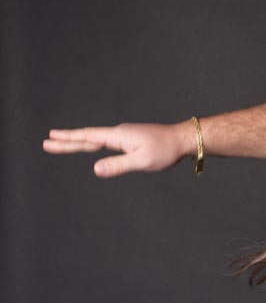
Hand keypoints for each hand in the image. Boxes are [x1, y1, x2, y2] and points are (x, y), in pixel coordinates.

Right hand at [42, 122, 195, 176]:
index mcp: (119, 136)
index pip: (88, 137)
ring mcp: (125, 135)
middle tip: (46, 142)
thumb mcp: (141, 161)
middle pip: (88, 138)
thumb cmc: (165, 151)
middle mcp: (119, 133)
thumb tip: (95, 169)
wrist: (182, 140)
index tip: (51, 137)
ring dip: (78, 142)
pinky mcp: (131, 139)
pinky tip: (91, 146)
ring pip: (96, 140)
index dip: (69, 139)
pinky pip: (106, 142)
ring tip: (63, 144)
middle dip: (67, 141)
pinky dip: (93, 144)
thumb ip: (118, 165)